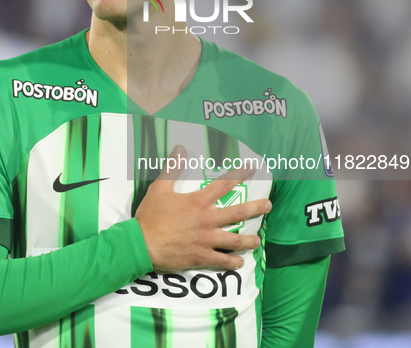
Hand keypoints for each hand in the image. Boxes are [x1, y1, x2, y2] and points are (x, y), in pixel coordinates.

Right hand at [134, 144, 271, 270]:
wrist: (143, 243)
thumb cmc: (151, 216)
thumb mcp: (159, 188)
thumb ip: (172, 168)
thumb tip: (180, 148)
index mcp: (198, 202)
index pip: (223, 184)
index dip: (239, 174)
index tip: (252, 168)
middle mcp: (207, 220)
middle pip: (237, 213)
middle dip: (256, 208)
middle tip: (268, 206)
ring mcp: (206, 240)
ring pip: (235, 240)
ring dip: (249, 240)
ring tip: (257, 240)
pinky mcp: (201, 257)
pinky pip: (223, 261)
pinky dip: (233, 262)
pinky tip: (239, 262)